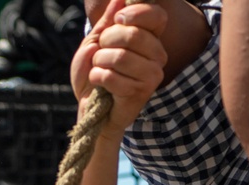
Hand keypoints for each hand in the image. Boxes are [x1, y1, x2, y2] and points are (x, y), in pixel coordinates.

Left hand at [71, 0, 167, 136]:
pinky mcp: (142, 92)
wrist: (90, 109)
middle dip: (106, 41)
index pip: (156, 16)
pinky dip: (96, 77)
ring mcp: (153, 74)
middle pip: (133, 35)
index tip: (118, 19)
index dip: (135, 13)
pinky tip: (99, 83)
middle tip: (100, 52)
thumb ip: (106, 23)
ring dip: (99, 62)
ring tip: (98, 69)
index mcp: (150, 38)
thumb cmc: (94, 74)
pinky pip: (112, 76)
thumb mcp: (95, 44)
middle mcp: (157, 54)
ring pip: (120, 57)